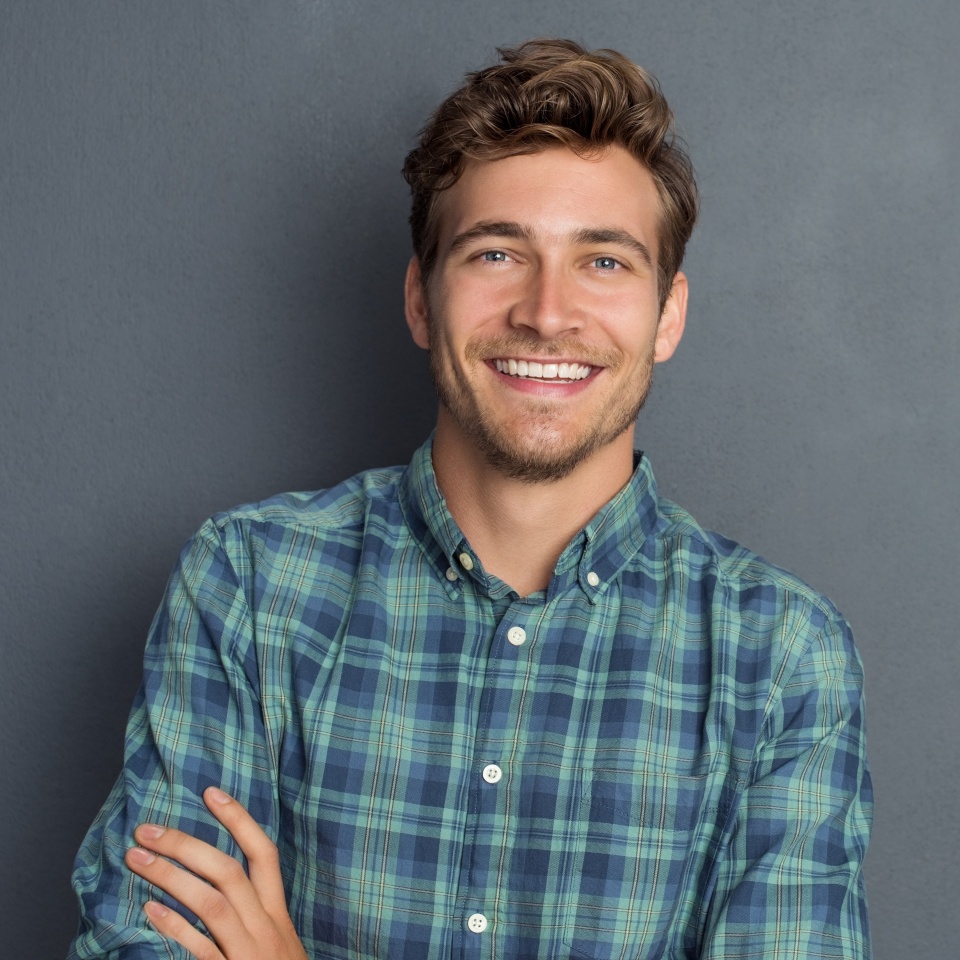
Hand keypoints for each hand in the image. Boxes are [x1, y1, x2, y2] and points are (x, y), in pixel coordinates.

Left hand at [124, 787, 307, 959]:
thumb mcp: (276, 944)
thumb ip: (252, 915)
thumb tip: (218, 884)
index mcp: (277, 913)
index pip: (263, 853)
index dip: (239, 820)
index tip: (210, 792)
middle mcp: (266, 926)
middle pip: (229, 872)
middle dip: (188, 845)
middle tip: (148, 829)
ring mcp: (250, 951)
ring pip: (212, 903)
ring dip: (172, 876)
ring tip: (138, 859)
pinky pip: (202, 949)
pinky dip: (176, 928)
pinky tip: (150, 910)